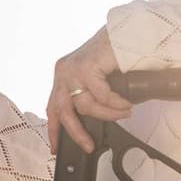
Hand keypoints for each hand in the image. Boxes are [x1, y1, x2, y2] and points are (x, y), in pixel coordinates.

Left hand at [45, 26, 133, 153]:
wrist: (127, 32)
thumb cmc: (114, 55)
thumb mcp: (96, 80)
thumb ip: (88, 95)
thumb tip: (90, 121)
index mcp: (63, 75)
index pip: (52, 107)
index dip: (53, 129)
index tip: (54, 147)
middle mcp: (63, 72)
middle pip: (63, 111)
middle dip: (76, 132)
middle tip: (89, 145)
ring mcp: (72, 69)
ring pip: (85, 106)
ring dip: (107, 114)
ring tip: (124, 112)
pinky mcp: (85, 67)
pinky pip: (101, 96)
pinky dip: (115, 103)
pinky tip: (126, 103)